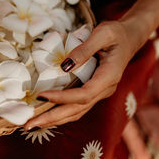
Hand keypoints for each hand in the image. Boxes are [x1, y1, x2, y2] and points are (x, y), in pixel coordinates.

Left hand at [24, 20, 143, 129]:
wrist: (129, 38)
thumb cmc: (116, 33)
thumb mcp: (103, 33)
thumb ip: (84, 49)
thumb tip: (64, 66)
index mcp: (109, 77)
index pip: (83, 95)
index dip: (61, 98)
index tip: (40, 96)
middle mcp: (105, 89)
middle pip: (77, 110)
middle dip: (52, 118)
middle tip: (28, 125)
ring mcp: (100, 92)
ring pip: (76, 112)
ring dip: (54, 119)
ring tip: (32, 125)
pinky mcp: (93, 91)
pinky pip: (76, 106)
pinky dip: (60, 113)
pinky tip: (45, 116)